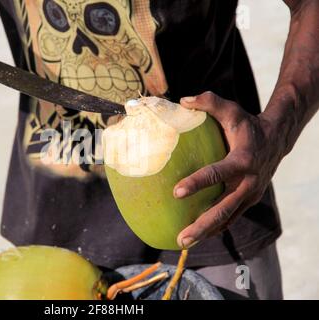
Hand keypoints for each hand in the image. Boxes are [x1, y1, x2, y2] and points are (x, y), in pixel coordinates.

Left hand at [174, 91, 284, 248]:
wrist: (277, 140)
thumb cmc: (248, 125)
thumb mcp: (232, 110)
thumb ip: (209, 102)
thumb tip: (183, 100)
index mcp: (242, 160)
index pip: (217, 173)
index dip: (197, 183)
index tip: (176, 193)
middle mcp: (248, 182)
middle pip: (223, 208)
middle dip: (202, 225)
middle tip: (182, 237)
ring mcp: (250, 194)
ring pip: (228, 218)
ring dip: (207, 232)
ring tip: (185, 243)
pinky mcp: (249, 200)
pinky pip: (231, 217)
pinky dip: (216, 228)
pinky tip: (198, 235)